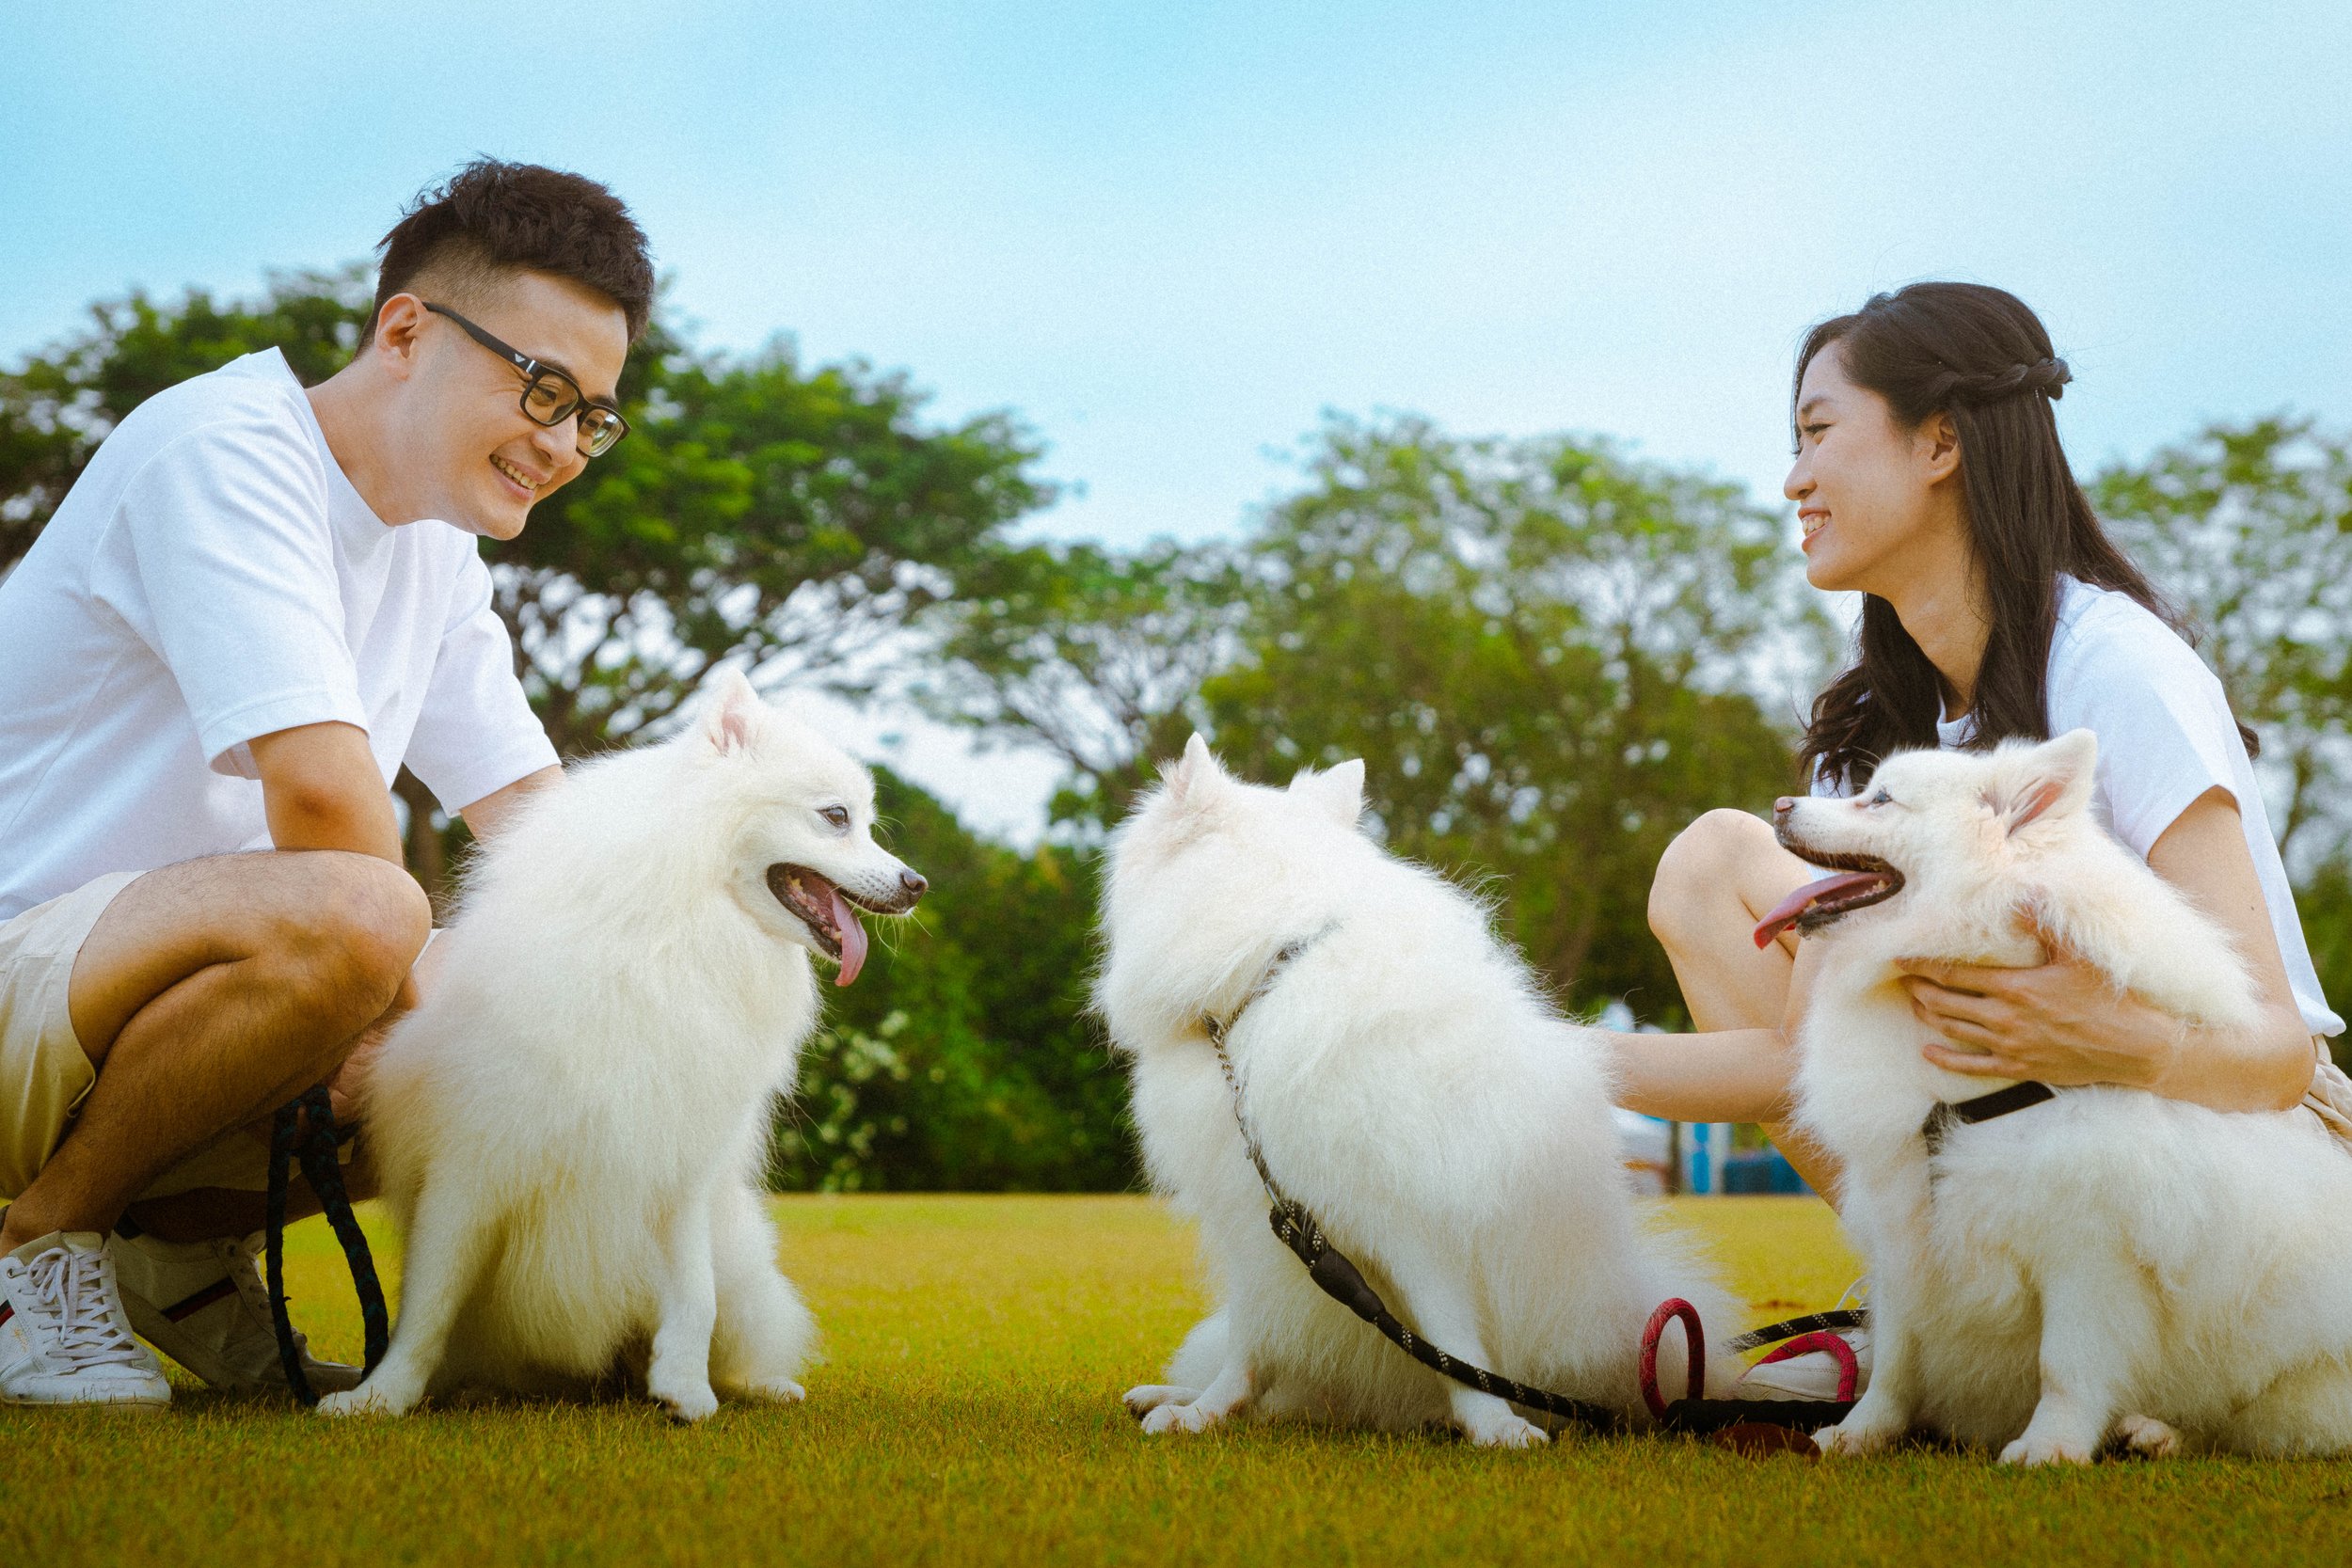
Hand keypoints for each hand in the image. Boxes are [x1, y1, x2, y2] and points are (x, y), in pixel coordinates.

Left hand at [1894, 917, 2179, 1088]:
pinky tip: (1927, 1053)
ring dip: (1929, 1015)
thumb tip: (2021, 894)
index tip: (1899, 957)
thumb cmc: (2110, 998)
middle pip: (1946, 1001)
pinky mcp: (2020, 1066)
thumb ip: (2045, 925)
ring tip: (1913, 1003)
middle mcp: (2005, 1017)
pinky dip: (1945, 1059)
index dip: (1923, 964)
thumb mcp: (2079, 955)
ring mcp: (2010, 1045)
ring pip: (1954, 1029)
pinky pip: (1972, 1066)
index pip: (1955, 972)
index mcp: (2015, 986)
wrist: (2136, 1047)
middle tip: (1902, 978)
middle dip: (1919, 988)